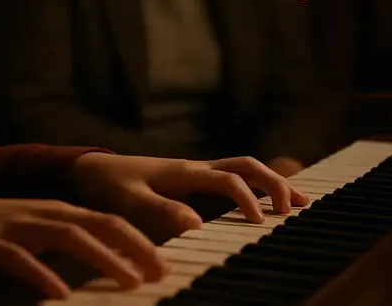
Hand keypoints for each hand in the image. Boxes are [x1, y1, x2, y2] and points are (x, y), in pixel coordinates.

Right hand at [0, 196, 166, 298]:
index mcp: (58, 210)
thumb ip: (67, 240)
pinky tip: (61, 293)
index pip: (109, 220)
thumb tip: (107, 260)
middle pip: (99, 223)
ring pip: (70, 236)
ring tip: (129, 281)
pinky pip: (22, 260)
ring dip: (103, 258)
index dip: (140, 240)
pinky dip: (44, 275)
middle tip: (161, 272)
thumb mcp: (35, 229)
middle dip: (134, 247)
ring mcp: (19, 225)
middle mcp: (45, 212)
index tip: (166, 264)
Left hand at [71, 154, 309, 238]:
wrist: (91, 170)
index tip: (260, 224)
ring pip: (244, 169)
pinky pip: (232, 179)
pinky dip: (255, 187)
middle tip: (298, 209)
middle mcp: (196, 168)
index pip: (230, 179)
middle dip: (276, 183)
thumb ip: (161, 211)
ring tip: (300, 203)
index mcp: (185, 172)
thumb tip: (197, 225)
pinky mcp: (193, 181)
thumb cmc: (109, 186)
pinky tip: (266, 203)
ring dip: (272, 182)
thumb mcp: (130, 202)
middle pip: (247, 166)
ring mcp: (196, 173)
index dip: (249, 199)